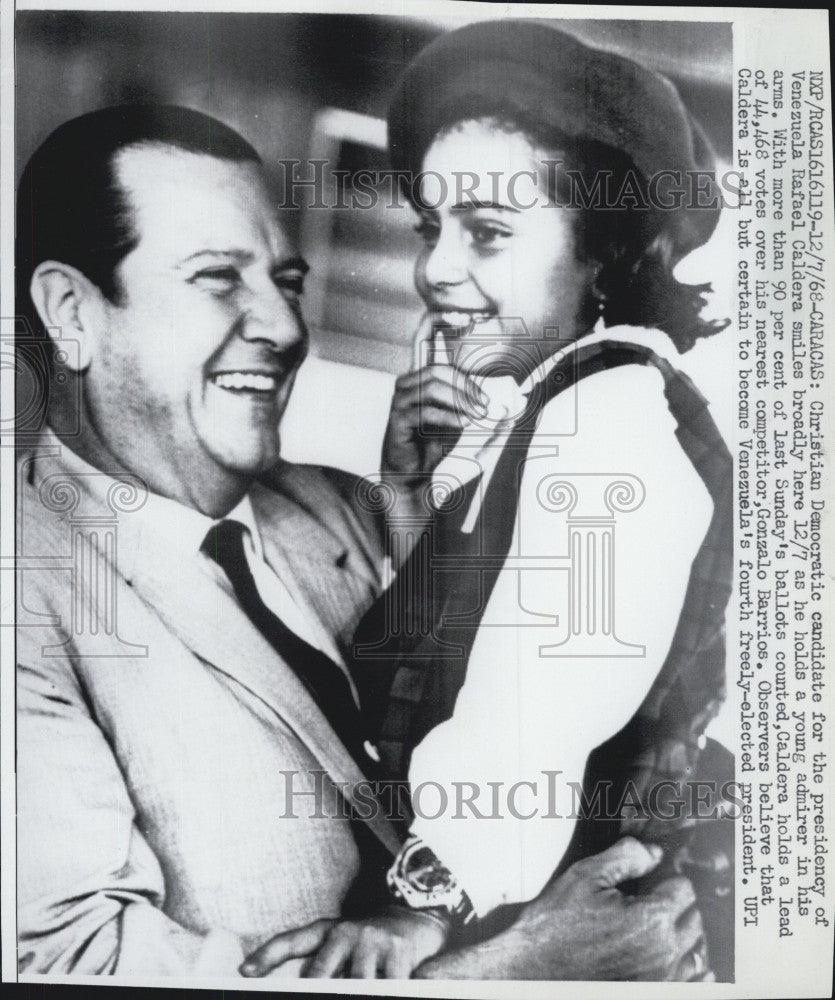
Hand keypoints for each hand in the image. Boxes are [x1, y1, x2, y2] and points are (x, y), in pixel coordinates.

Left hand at [240, 905, 449, 978]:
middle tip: (326, 990)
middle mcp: (346, 931)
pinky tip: (383, 987)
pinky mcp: (397, 952)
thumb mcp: (342, 944)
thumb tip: (307, 982)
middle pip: (320, 976)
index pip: (292, 941)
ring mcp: (371, 941)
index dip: (268, 955)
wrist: (414, 920)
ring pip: (355, 985)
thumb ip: (321, 962)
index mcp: (328, 930)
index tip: (245, 971)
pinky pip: (386, 987)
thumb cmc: (370, 942)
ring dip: (357, 989)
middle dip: (319, 989)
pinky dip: (383, 990)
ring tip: (359, 986)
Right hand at [382, 365, 482, 483]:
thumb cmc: (431, 445)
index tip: (485, 399)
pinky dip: (448, 416)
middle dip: (463, 388)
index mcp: (417, 382)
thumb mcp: (454, 423)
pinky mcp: (397, 420)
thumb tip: (495, 406)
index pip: (443, 369)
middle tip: (483, 406)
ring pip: (431, 389)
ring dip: (458, 400)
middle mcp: (405, 387)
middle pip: (436, 372)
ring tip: (476, 416)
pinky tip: (463, 424)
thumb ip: (468, 410)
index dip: (466, 380)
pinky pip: (425, 412)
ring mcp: (399, 402)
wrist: (412, 472)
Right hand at [415, 837, 705, 980]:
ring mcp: (661, 982)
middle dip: (675, 906)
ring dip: (681, 936)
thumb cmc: (555, 925)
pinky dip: (683, 968)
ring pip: (695, 952)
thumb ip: (627, 856)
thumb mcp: (585, 876)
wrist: (533, 970)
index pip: (684, 889)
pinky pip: (691, 982)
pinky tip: (661, 956)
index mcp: (651, 920)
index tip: (648, 881)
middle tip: (646, 902)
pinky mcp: (653, 995)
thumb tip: (655, 852)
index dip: (665, 879)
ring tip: (651, 929)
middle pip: (694, 920)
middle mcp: (664, 955)